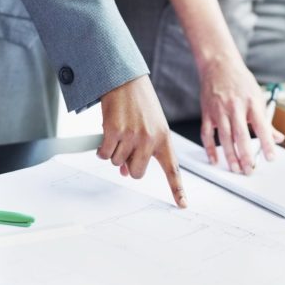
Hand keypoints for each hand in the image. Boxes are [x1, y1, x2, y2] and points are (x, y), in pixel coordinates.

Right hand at [98, 76, 186, 207]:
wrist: (125, 80)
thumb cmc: (139, 104)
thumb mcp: (149, 126)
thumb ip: (143, 150)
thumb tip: (127, 172)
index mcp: (164, 139)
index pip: (173, 169)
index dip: (177, 189)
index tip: (183, 204)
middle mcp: (150, 140)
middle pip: (137, 173)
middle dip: (129, 165)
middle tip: (127, 148)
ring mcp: (132, 136)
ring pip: (118, 163)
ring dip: (114, 152)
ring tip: (120, 132)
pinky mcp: (114, 132)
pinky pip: (104, 154)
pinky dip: (102, 149)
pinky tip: (107, 134)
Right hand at [198, 54, 283, 174]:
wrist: (219, 65)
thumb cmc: (240, 81)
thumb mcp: (258, 97)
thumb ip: (267, 121)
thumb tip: (278, 138)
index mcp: (252, 103)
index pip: (262, 127)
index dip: (267, 144)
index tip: (271, 158)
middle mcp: (235, 107)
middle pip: (241, 136)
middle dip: (246, 155)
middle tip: (250, 170)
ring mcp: (219, 111)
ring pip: (224, 137)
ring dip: (230, 155)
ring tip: (236, 169)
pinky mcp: (207, 113)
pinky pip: (207, 134)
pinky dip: (209, 149)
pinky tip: (215, 160)